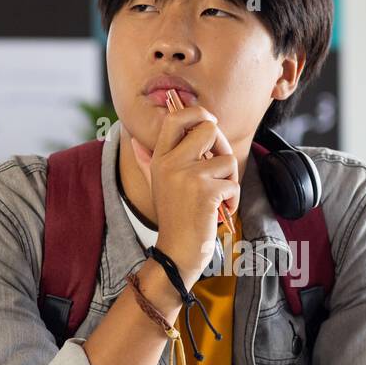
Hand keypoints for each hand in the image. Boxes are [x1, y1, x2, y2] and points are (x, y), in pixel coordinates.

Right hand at [128, 105, 239, 285]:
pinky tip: (219, 211)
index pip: (175, 118)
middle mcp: (171, 163)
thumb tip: (133, 139)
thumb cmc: (172, 218)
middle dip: (223, 146)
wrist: (176, 252)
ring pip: (227, 159)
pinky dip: (232, 199)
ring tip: (217, 197)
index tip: (210, 123)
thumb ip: (147, 160)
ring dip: (230, 180)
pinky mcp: (206, 192)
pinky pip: (233, 183)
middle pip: (209, 128)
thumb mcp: (156, 185)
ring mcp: (188, 177)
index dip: (197, 112)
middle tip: (221, 168)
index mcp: (160, 158)